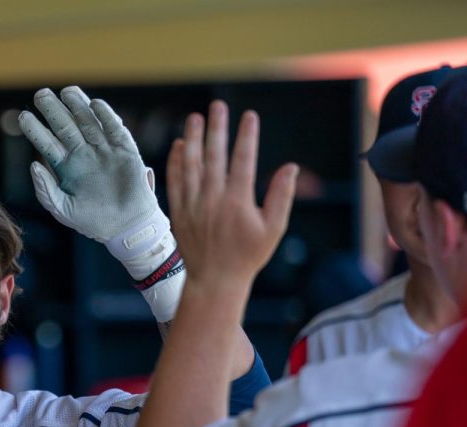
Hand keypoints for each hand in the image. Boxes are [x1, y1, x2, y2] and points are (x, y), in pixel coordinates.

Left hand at [19, 86, 183, 321]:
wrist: (125, 227)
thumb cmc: (91, 221)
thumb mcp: (62, 209)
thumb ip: (45, 189)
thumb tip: (33, 165)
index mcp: (66, 167)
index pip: (47, 143)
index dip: (36, 130)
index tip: (22, 117)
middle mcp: (83, 154)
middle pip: (65, 126)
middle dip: (53, 110)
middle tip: (41, 94)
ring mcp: (104, 150)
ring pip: (88, 122)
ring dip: (78, 106)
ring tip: (66, 92)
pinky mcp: (125, 151)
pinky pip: (114, 129)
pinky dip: (106, 116)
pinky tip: (94, 104)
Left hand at [166, 100, 297, 290]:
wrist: (214, 280)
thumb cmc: (247, 255)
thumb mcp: (273, 228)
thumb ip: (281, 196)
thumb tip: (291, 168)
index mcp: (238, 201)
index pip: (243, 160)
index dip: (247, 136)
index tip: (249, 116)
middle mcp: (212, 200)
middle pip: (214, 156)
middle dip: (217, 128)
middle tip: (217, 105)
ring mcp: (193, 205)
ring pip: (191, 165)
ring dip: (192, 139)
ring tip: (194, 118)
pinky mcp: (178, 212)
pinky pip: (175, 182)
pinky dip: (176, 163)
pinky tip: (179, 145)